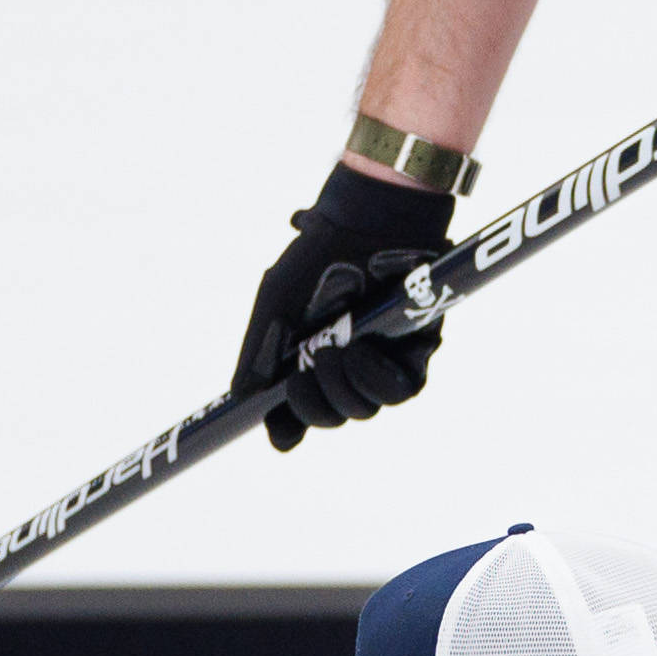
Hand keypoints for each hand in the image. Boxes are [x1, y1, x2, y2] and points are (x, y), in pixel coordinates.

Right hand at [234, 163, 453, 452]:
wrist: (365, 221)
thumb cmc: (318, 257)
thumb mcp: (275, 306)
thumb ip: (257, 354)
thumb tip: (241, 399)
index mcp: (304, 358)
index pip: (297, 412)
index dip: (288, 429)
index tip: (281, 433)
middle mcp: (341, 365)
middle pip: (330, 416)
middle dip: (314, 404)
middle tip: (306, 368)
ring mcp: (378, 360)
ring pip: (364, 409)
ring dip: (344, 389)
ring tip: (334, 350)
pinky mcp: (415, 351)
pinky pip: (402, 390)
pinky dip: (376, 378)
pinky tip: (360, 348)